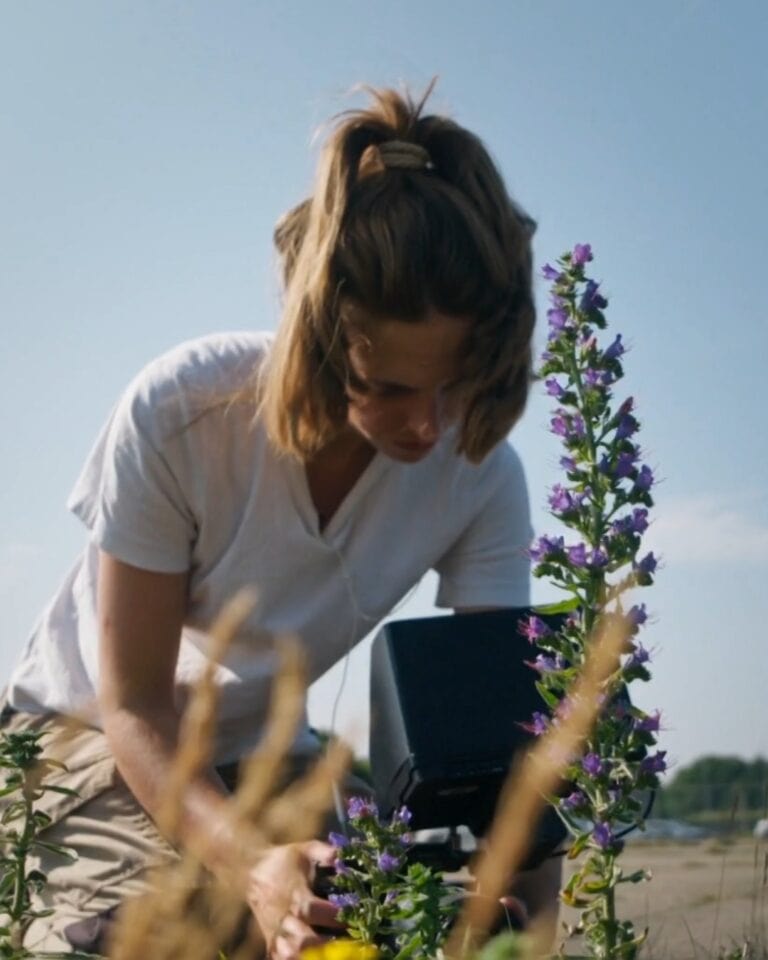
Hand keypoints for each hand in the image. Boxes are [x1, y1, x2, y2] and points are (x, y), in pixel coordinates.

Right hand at [246, 839, 344, 959]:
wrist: (252, 870)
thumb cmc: (285, 860)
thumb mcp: (306, 849)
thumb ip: (325, 852)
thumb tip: (342, 854)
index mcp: (295, 895)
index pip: (312, 909)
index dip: (333, 916)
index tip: (353, 915)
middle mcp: (285, 917)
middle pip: (301, 940)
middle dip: (323, 945)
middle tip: (345, 944)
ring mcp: (276, 932)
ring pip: (290, 953)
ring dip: (309, 956)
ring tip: (330, 953)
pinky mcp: (271, 941)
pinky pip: (279, 958)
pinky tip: (311, 957)